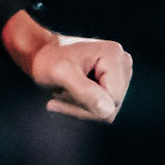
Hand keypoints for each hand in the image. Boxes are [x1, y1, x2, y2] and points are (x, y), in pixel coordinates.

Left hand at [2, 12, 132, 121]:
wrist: (40, 54)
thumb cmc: (46, 60)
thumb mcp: (60, 75)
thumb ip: (84, 91)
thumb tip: (108, 110)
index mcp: (114, 56)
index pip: (112, 100)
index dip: (85, 106)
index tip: (58, 98)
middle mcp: (123, 62)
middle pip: (111, 106)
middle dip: (82, 106)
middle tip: (61, 93)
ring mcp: (121, 72)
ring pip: (107, 110)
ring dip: (81, 106)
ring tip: (65, 91)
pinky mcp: (114, 81)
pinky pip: (103, 108)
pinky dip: (83, 106)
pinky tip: (69, 94)